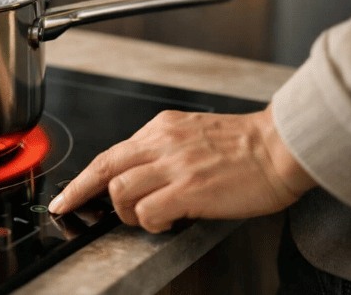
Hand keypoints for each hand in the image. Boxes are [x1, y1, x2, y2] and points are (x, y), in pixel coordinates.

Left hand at [47, 106, 315, 232]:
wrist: (282, 145)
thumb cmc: (246, 145)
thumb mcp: (193, 133)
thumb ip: (163, 148)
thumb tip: (140, 173)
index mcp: (161, 128)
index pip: (110, 154)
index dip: (84, 178)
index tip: (68, 194)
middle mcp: (162, 142)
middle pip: (103, 169)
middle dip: (80, 193)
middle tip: (70, 208)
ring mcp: (174, 166)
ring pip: (119, 191)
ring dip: (125, 212)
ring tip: (145, 217)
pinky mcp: (189, 189)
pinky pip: (147, 212)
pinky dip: (149, 223)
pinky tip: (166, 222)